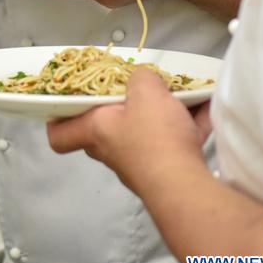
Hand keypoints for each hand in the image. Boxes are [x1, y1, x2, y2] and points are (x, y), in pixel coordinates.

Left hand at [47, 68, 209, 194]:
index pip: (59, 134)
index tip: (69, 101)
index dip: (58, 119)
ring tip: (180, 92)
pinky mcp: (167, 171)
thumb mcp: (145, 90)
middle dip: (122, 106)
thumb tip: (143, 78)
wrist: (186, 185)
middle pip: (107, 126)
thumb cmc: (154, 138)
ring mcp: (139, 164)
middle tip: (136, 89)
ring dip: (162, 113)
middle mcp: (112, 150)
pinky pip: (175, 141)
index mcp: (95, 131)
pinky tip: (205, 106)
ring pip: (145, 132)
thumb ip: (141, 77)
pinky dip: (189, 124)